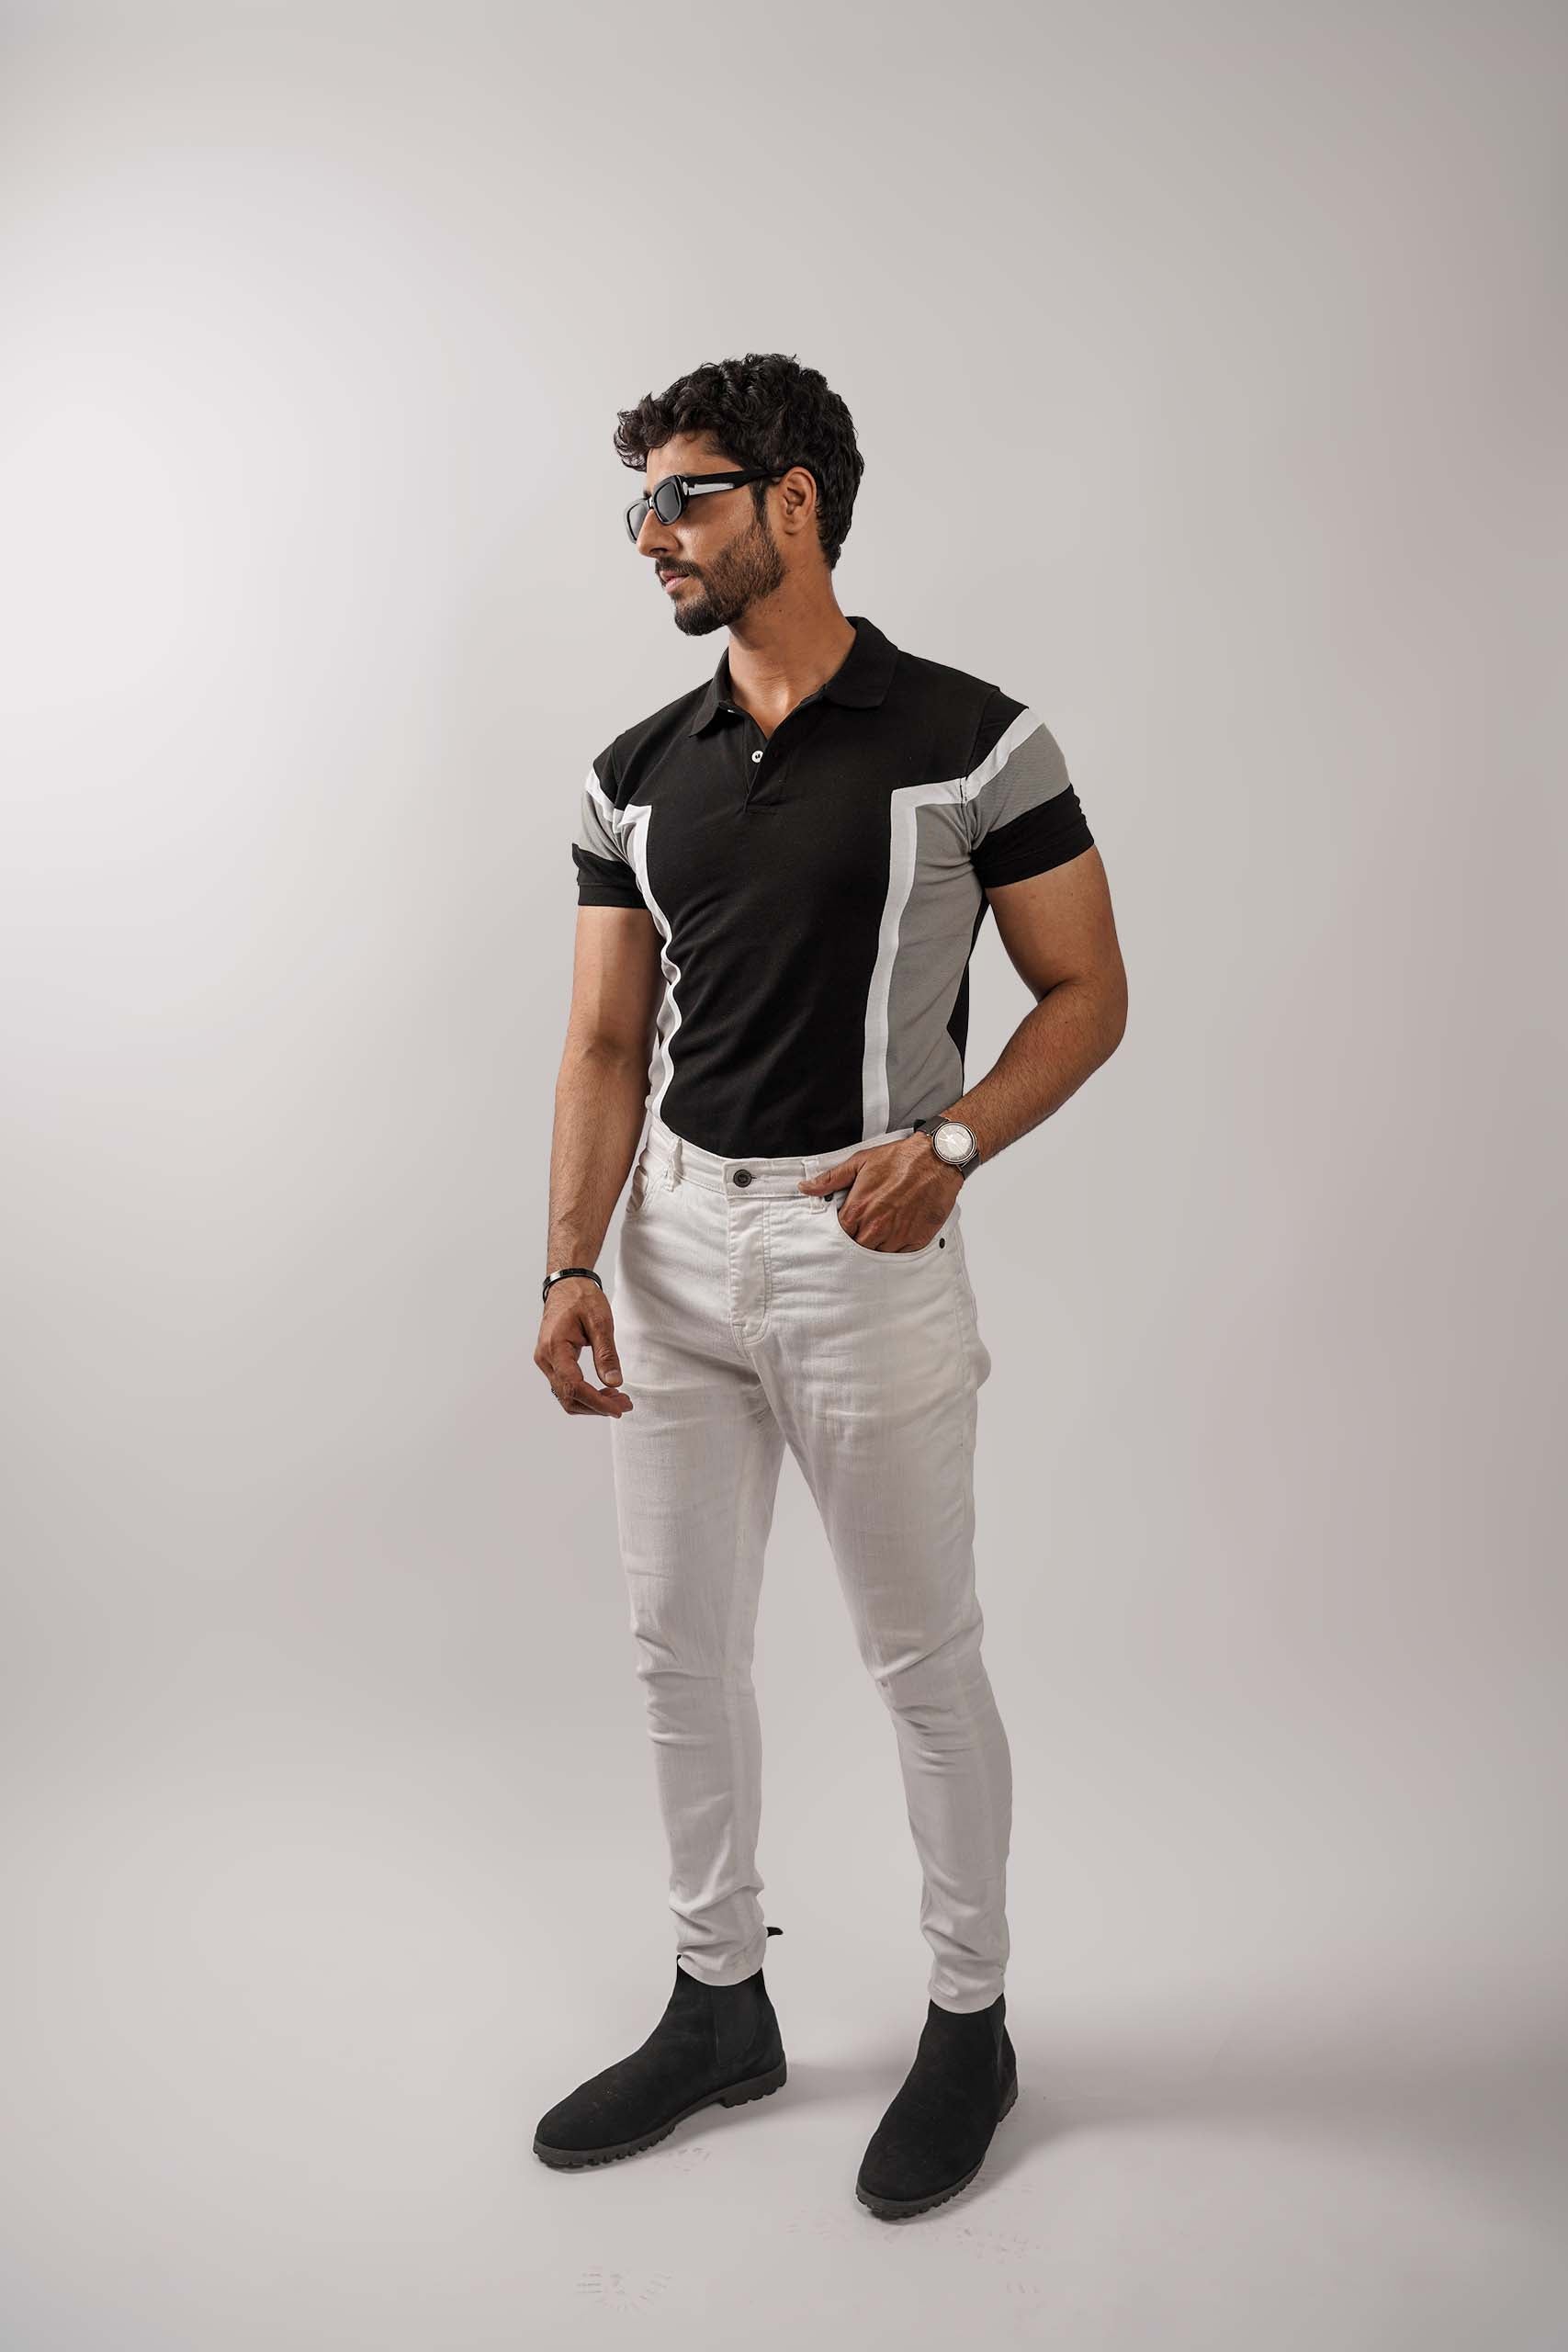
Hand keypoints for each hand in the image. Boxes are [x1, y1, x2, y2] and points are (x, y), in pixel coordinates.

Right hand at [535, 1279, 633, 1415]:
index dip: (597, 1402)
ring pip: (566, 1396)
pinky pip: (565, 1387)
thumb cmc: (582, 1299)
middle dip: (597, 1406)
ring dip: (592, 1403)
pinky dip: (585, 1395)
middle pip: (568, 1397)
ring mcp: (546, 1362)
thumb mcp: (600, 1322)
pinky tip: (604, 1392)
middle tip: (625, 1404)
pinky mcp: (551, 1362)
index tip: (619, 1409)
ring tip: (618, 1399)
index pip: (573, 1386)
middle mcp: (545, 1359)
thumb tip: (615, 1383)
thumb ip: (606, 1354)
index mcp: (554, 1348)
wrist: (566, 1285)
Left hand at [797, 1134, 960, 1252]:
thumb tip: (806, 1187)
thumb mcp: (860, 1162)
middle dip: (858, 1241)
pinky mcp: (916, 1240)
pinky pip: (899, 1255)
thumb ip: (831, 1179)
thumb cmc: (900, 1159)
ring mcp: (897, 1236)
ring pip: (877, 1254)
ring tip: (882, 1230)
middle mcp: (876, 1227)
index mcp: (858, 1210)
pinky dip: (897, 1248)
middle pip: (857, 1249)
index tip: (846, 1227)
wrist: (937, 1160)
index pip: (838, 1235)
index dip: (840, 1233)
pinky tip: (898, 1233)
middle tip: (864, 1229)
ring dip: (877, 1246)